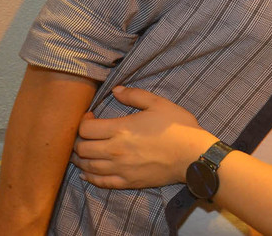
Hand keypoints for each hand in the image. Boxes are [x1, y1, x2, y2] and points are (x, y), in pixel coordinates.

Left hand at [72, 86, 215, 189]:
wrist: (193, 155)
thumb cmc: (178, 127)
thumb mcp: (158, 103)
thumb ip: (135, 95)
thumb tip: (116, 90)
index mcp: (120, 129)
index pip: (85, 129)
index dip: (83, 122)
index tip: (91, 117)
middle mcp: (115, 151)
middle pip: (82, 149)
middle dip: (79, 140)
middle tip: (87, 135)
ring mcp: (120, 169)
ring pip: (87, 167)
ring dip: (81, 159)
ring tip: (85, 151)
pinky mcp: (127, 182)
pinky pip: (100, 182)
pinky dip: (90, 177)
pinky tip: (88, 172)